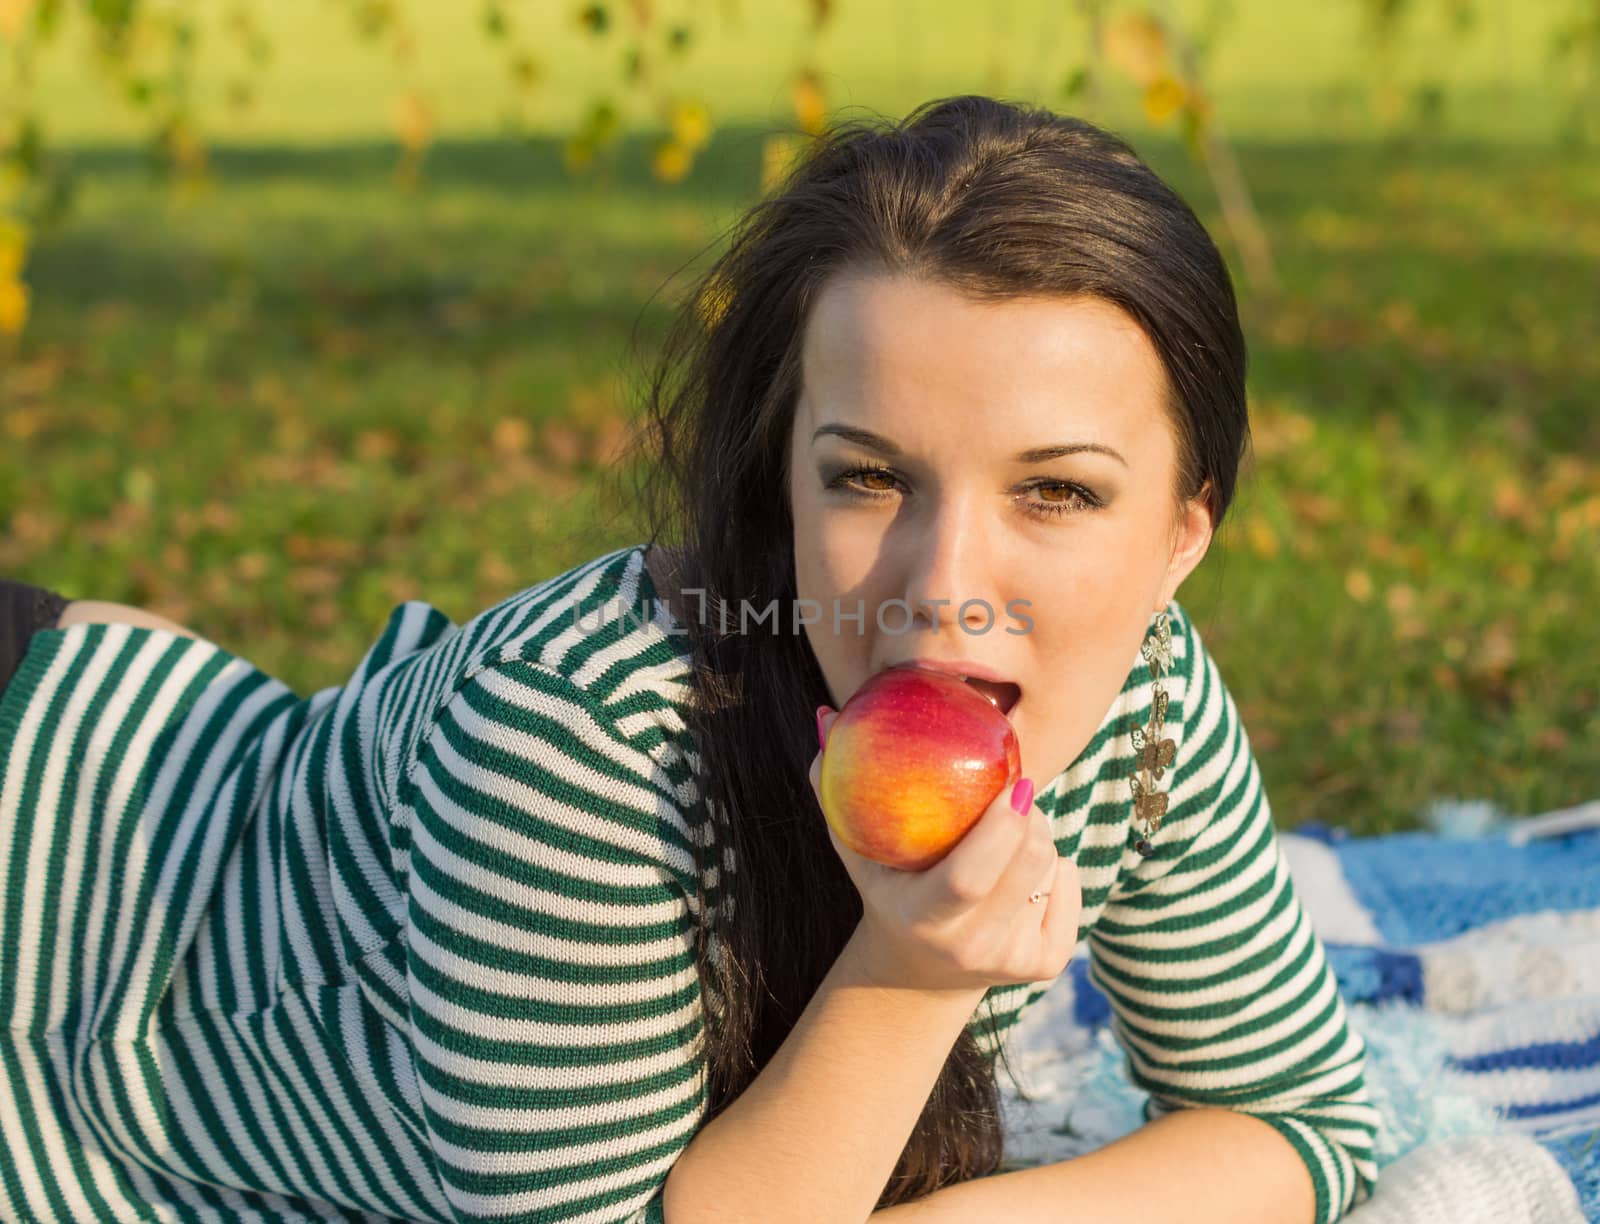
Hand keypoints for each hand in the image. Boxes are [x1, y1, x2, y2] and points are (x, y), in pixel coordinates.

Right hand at [810, 708, 1082, 993]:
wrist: (918, 976)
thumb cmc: (887, 889)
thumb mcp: (856, 850)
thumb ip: (834, 789)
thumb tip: (825, 716)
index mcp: (921, 918)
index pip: (967, 879)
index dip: (1000, 830)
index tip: (1014, 782)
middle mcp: (969, 946)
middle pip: (1027, 865)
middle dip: (1031, 815)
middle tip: (1015, 790)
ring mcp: (1011, 960)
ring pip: (1052, 868)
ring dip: (1038, 835)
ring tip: (1009, 832)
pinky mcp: (1046, 963)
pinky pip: (1071, 886)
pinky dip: (1059, 866)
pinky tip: (1027, 871)